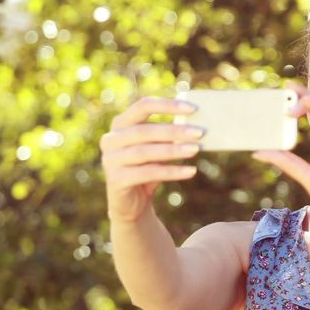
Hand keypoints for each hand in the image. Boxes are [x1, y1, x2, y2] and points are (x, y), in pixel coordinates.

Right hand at [101, 96, 203, 222]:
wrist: (131, 204)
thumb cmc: (148, 169)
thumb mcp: (157, 149)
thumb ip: (168, 136)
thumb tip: (196, 126)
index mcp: (120, 124)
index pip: (142, 106)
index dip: (167, 105)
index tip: (192, 108)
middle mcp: (110, 139)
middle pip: (144, 130)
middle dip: (174, 130)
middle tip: (199, 133)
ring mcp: (110, 160)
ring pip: (145, 152)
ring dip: (173, 150)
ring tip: (195, 150)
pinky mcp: (116, 180)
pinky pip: (147, 173)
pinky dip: (171, 172)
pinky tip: (190, 171)